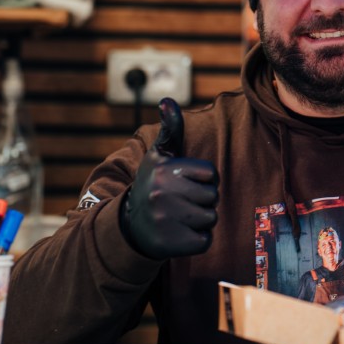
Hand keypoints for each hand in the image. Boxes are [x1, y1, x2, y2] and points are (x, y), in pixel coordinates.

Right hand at [120, 98, 218, 258]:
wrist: (130, 226)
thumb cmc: (153, 185)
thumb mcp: (159, 156)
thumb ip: (170, 130)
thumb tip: (168, 100)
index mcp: (165, 169)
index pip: (211, 174)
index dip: (203, 179)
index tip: (184, 182)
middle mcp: (162, 193)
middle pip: (213, 196)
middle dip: (202, 200)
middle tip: (181, 202)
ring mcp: (165, 219)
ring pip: (211, 218)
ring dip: (201, 220)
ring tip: (180, 217)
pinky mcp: (171, 244)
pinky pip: (205, 240)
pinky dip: (197, 239)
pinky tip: (179, 233)